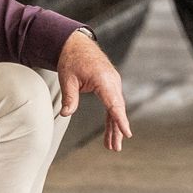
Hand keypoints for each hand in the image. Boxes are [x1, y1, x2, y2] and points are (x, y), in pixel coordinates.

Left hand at [57, 30, 131, 151]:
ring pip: (116, 108)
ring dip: (114, 127)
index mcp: (104, 79)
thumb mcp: (67, 78)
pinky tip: (110, 132)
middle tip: (116, 148)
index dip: (120, 119)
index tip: (127, 133)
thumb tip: (65, 114)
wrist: (76, 44)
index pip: (114, 103)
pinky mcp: (110, 86)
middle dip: (117, 129)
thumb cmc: (72, 59)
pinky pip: (113, 104)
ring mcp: (113, 83)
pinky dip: (111, 118)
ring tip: (112, 146)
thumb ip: (69, 97)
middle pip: (117, 109)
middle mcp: (112, 81)